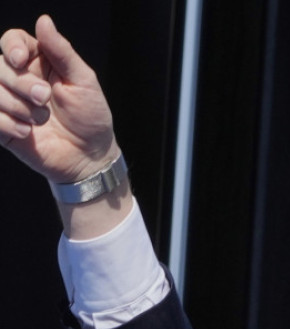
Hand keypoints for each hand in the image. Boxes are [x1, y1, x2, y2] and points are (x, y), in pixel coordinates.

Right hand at [0, 15, 119, 183]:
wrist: (90, 156)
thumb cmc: (91, 116)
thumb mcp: (84, 82)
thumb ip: (62, 52)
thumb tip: (44, 20)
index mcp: (39, 62)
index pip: (12, 41)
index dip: (11, 47)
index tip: (21, 60)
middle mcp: (20, 79)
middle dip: (20, 83)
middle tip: (44, 99)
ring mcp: (9, 101)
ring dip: (15, 105)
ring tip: (40, 119)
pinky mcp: (2, 125)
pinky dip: (7, 123)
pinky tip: (28, 132)